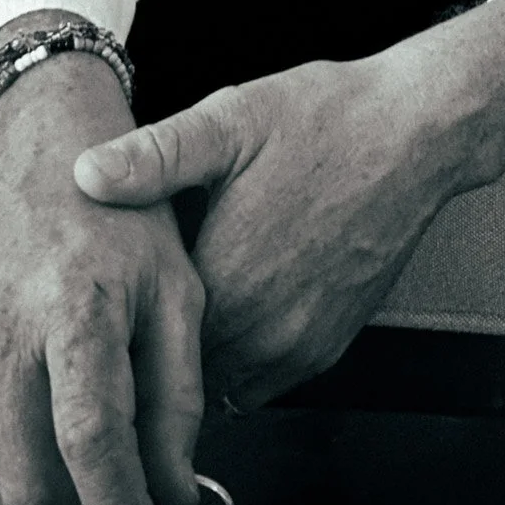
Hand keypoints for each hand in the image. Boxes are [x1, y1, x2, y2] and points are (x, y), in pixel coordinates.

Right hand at [0, 52, 204, 504]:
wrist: (40, 160)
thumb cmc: (122, 220)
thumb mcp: (179, 291)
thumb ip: (179, 397)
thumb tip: (173, 492)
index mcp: (76, 307)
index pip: (92, 441)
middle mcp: (5, 334)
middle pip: (33, 484)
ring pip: (0, 483)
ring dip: (54, 504)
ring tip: (102, 477)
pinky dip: (23, 466)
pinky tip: (59, 435)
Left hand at [75, 0, 504, 411]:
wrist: (419, 133)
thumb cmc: (329, 120)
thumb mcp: (231, 121)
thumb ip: (154, 157)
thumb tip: (85, 174)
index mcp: (222, 281)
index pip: (137, 342)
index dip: (114, 320)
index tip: (101, 297)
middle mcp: (260, 331)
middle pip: (174, 373)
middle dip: (151, 346)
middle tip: (134, 303)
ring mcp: (299, 347)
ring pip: (220, 384)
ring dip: (199, 356)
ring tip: (184, 302)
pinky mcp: (331, 347)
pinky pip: (265, 379)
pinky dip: (243, 356)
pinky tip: (238, 299)